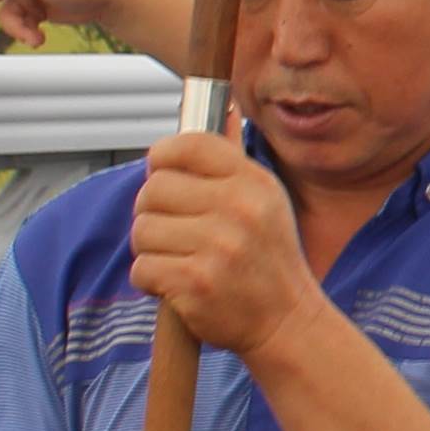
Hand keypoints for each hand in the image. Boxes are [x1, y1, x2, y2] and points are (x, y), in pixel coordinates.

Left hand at [130, 131, 324, 355]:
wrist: (287, 323)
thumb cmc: (269, 260)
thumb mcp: (266, 201)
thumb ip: (233, 160)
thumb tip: (219, 107)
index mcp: (253, 182)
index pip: (186, 145)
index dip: (162, 159)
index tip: (164, 176)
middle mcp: (238, 209)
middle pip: (153, 189)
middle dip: (152, 213)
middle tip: (173, 232)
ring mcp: (218, 247)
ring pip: (142, 230)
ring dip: (150, 249)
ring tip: (179, 260)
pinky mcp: (196, 283)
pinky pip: (142, 268)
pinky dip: (150, 280)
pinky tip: (177, 285)